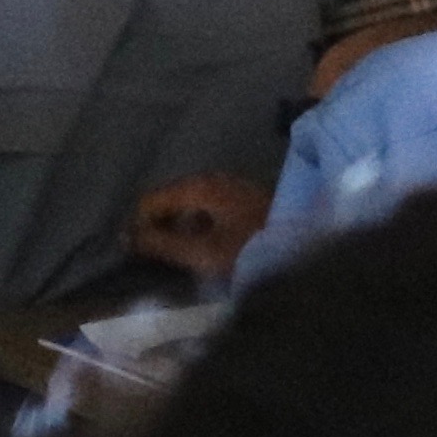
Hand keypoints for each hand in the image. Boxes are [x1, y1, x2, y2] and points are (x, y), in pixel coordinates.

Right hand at [128, 174, 270, 279]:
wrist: (312, 253)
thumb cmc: (251, 250)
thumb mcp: (201, 253)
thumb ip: (160, 245)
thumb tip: (124, 237)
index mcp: (200, 186)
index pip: (150, 200)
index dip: (139, 227)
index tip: (139, 255)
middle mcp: (214, 178)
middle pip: (171, 200)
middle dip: (161, 227)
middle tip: (161, 258)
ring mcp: (235, 187)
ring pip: (193, 206)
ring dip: (184, 229)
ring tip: (186, 257)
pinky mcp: (249, 200)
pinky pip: (213, 210)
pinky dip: (204, 227)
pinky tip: (212, 250)